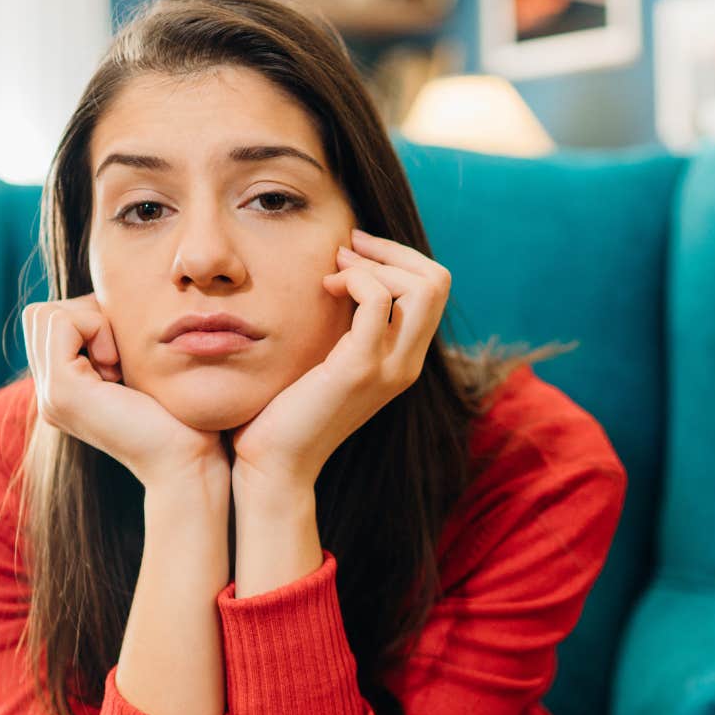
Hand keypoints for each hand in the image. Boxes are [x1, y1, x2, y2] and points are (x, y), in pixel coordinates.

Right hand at [22, 295, 227, 488]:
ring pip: (44, 315)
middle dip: (84, 317)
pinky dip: (94, 328)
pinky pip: (60, 323)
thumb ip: (114, 341)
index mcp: (64, 390)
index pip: (49, 322)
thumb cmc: (181, 417)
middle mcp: (48, 394)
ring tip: (119, 364)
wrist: (187, 462)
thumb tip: (109, 300)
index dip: (89, 319)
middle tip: (119, 355)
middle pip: (40, 315)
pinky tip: (118, 365)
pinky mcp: (62, 391)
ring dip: (90, 323)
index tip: (124, 356)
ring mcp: (49, 395)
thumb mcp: (139, 368)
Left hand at [228, 227, 450, 493]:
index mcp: (404, 359)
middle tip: (347, 250)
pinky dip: (355, 280)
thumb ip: (345, 324)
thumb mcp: (327, 357)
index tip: (354, 253)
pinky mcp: (360, 369)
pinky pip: (378, 301)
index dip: (398, 257)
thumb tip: (341, 270)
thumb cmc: (288, 409)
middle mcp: (407, 364)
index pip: (434, 289)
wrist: (276, 463)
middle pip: (438, 281)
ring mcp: (390, 368)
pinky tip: (326, 288)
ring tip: (334, 271)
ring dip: (375, 263)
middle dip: (392, 251)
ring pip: (422, 287)